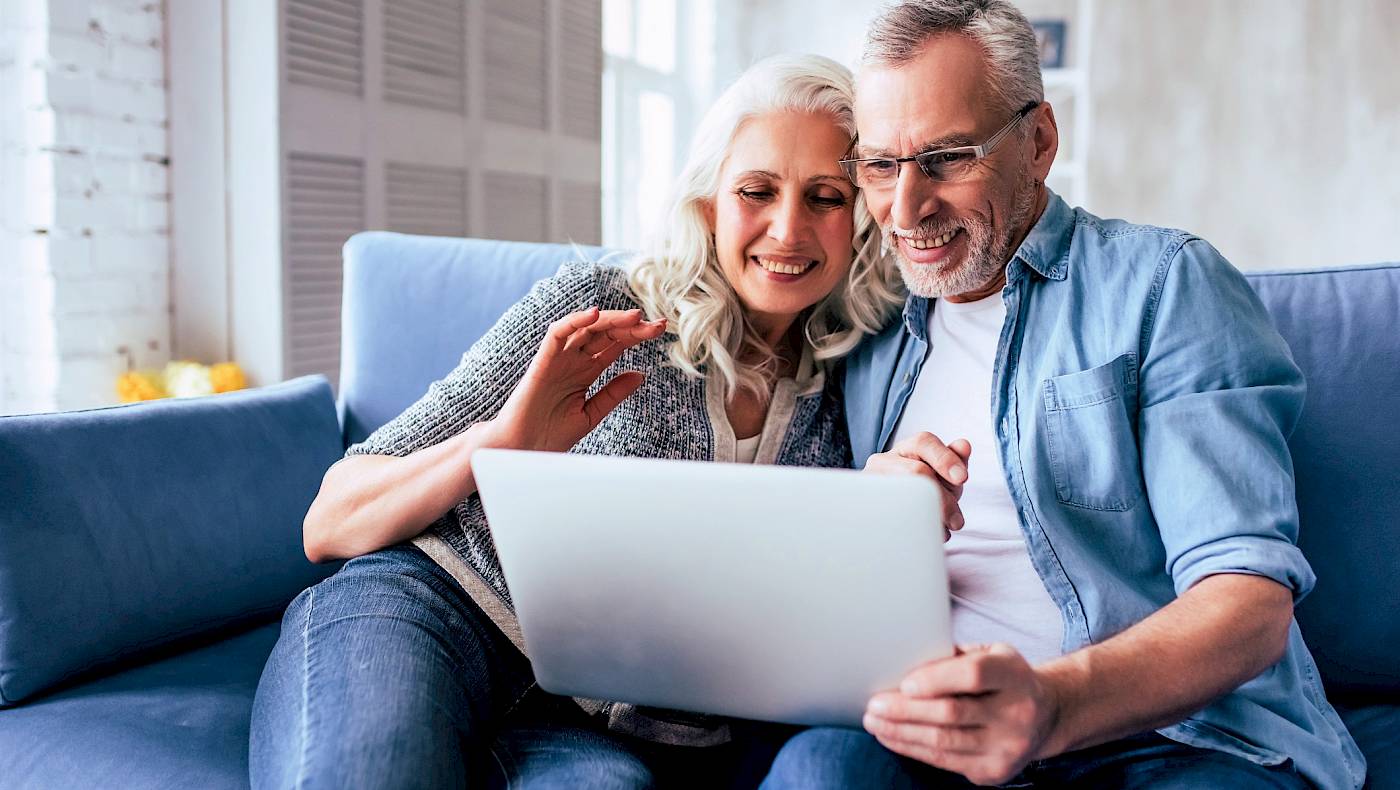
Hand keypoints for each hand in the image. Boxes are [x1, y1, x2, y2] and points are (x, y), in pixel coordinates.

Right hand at [477, 307, 665, 452]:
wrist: (522, 450)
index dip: (637, 335)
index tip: (661, 330)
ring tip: (636, 317)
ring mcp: (558, 358)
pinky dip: (575, 321)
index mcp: (586, 371)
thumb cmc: (550, 434)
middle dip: (632, 326)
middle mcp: (573, 360)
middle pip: (606, 333)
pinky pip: (557, 333)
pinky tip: (595, 314)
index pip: (615, 345)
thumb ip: (613, 393)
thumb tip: (641, 374)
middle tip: (659, 324)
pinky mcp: (542, 361)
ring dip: (611, 320)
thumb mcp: (592, 414)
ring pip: (586, 328)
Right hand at [863, 432, 971, 540]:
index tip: (962, 478)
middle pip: (916, 472)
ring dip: (930, 517)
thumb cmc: (925, 488)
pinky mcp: (867, 505)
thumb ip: (954, 459)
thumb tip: (964, 445)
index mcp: (905, 449)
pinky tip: (927, 534)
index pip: (923, 442)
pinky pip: (891, 517)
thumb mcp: (942, 474)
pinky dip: (916, 529)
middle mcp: (883, 461)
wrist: (894, 512)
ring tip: (944, 530)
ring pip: (903, 497)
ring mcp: (872, 483)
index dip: (945, 458)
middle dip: (943, 498)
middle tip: (957, 521)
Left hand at [863, 644, 1058, 785]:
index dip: (935, 679)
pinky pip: (944, 761)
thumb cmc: (1005, 678)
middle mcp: (1017, 713)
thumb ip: (956, 656)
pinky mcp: (995, 771)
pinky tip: (892, 737)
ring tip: (873, 721)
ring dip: (900, 732)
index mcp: (1015, 676)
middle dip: (905, 710)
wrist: (1047, 716)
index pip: (973, 676)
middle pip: (952, 713)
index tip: (904, 683)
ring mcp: (1007, 747)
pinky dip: (912, 748)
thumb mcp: (992, 654)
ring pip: (943, 742)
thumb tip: (903, 662)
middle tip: (874, 704)